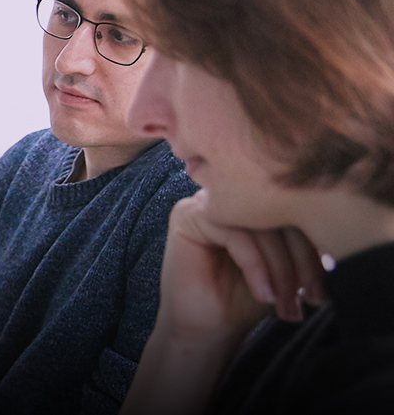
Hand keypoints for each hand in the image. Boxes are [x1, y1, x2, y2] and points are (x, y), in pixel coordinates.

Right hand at [156, 190, 326, 341]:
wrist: (208, 328)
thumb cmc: (245, 299)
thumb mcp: (286, 268)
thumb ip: (303, 243)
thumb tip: (339, 231)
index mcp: (255, 203)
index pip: (296, 211)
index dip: (316, 248)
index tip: (323, 289)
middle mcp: (231, 198)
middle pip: (281, 215)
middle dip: (301, 262)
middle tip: (310, 299)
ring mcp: (207, 204)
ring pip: (260, 226)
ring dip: (280, 270)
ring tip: (285, 303)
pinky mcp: (188, 217)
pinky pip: (236, 235)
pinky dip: (256, 268)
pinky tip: (264, 295)